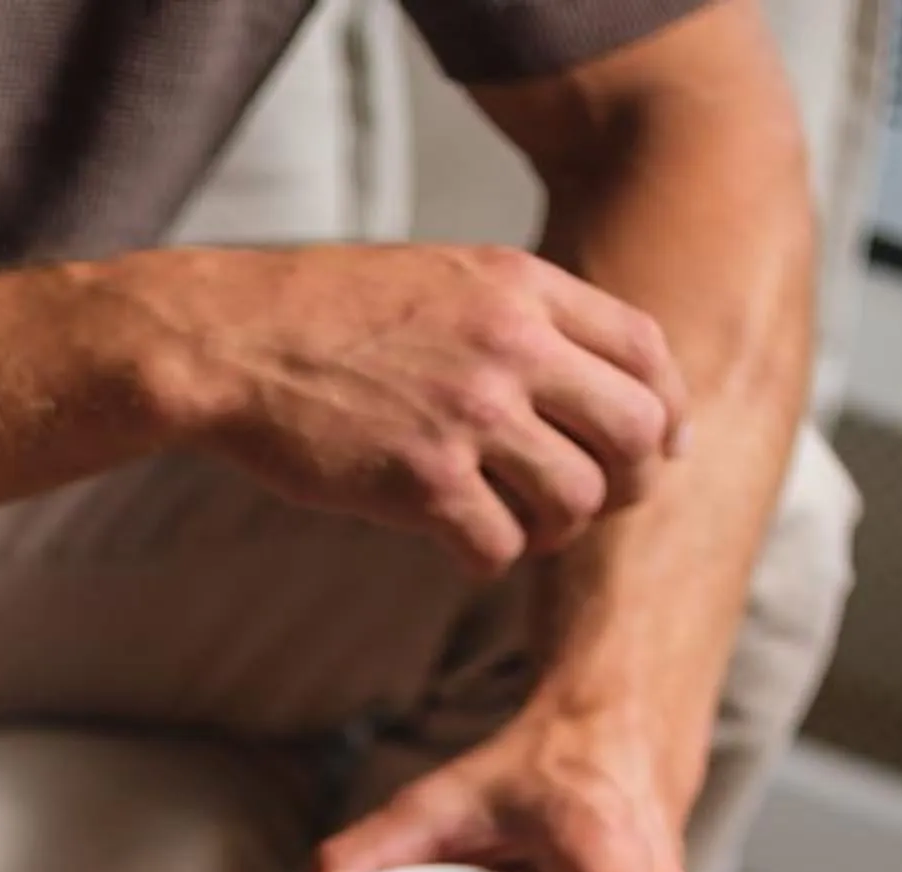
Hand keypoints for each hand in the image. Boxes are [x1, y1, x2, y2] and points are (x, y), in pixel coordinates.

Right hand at [149, 241, 685, 574]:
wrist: (236, 342)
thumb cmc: (337, 319)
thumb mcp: (449, 282)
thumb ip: (527, 320)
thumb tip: (606, 387)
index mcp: (523, 288)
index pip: (647, 353)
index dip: (665, 413)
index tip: (651, 450)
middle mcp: (511, 346)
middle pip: (634, 433)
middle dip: (626, 483)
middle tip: (588, 504)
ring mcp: (470, 415)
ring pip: (577, 500)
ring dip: (555, 529)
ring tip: (514, 523)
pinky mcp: (423, 482)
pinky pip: (502, 548)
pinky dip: (489, 558)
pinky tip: (457, 541)